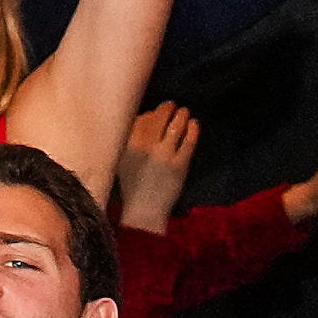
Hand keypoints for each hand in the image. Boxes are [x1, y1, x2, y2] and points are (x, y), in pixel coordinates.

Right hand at [117, 103, 199, 232]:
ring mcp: (163, 155)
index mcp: (127, 144)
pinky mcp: (180, 165)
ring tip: (184, 112)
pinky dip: (193, 130)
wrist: (144, 210)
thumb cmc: (132, 184)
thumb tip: (146, 117)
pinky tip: (194, 124)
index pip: (141, 118)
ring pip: (175, 126)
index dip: (150, 113)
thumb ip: (130, 139)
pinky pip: (188, 141)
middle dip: (166, 109)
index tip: (154, 112)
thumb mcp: (122, 160)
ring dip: (181, 116)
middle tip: (171, 106)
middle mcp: (144, 146)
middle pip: (158, 118)